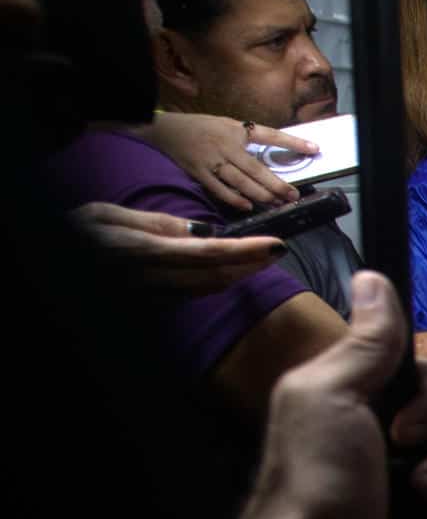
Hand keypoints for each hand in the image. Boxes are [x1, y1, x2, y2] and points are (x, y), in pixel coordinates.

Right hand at [68, 201, 286, 292]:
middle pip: (214, 276)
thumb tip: (200, 230)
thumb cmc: (77, 232)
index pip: (208, 253)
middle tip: (277, 250)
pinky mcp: (148, 304)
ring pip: (205, 289)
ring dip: (238, 276)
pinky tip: (230, 273)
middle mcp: (149, 279)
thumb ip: (154, 223)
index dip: (246, 251)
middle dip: (250, 265)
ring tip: (263, 259)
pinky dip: (215, 283)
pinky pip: (189, 295)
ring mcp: (149, 296)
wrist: (57, 261)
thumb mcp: (106, 215)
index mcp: (142, 252)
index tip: (275, 244)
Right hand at [143, 112, 315, 210]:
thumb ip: (249, 141)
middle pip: (256, 167)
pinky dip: (234, 198)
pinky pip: (218, 188)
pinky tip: (248, 205)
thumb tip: (273, 160)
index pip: (270, 135)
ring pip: (241, 180)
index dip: (293, 141)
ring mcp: (212, 160)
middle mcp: (226, 145)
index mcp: (236, 131)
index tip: (314, 149)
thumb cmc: (202, 128)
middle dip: (277, 184)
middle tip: (293, 195)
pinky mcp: (199, 172)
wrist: (164, 129)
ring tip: (277, 203)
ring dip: (261, 194)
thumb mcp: (228, 126)